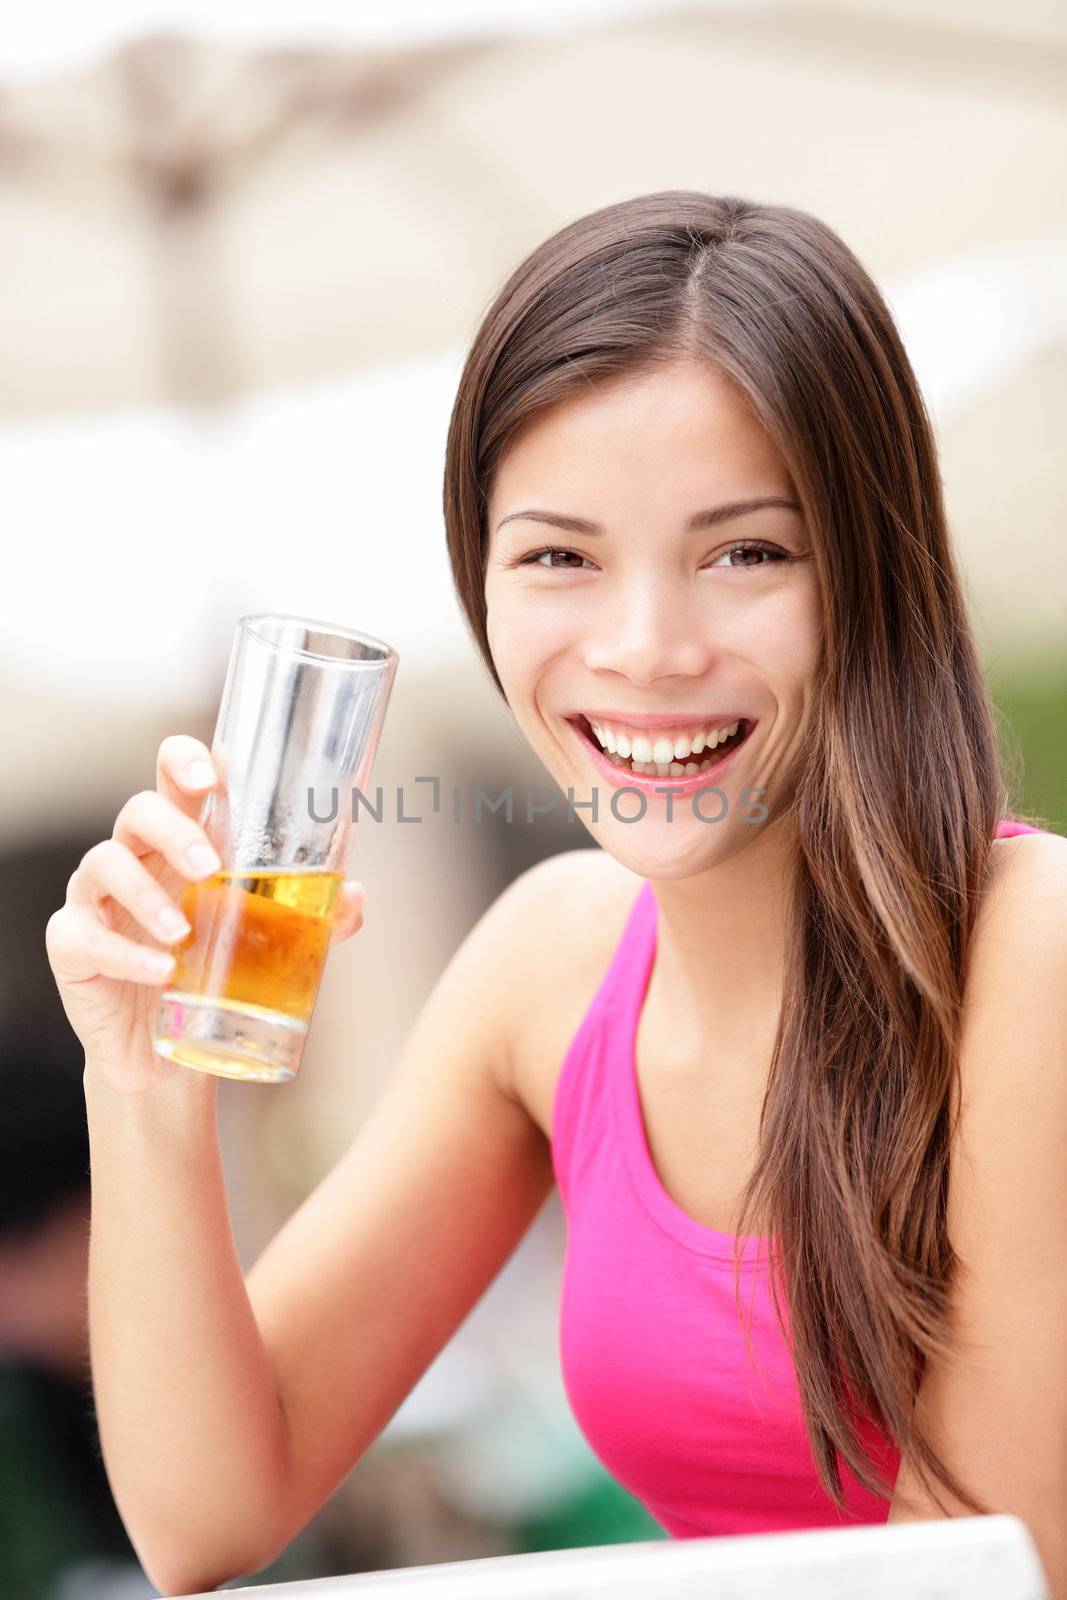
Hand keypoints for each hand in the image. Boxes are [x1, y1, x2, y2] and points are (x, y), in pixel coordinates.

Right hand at [45, 734, 364, 1094]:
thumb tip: (354, 898)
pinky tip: (160, 971)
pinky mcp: (72, 946)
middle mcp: (134, 859)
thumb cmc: (211, 974)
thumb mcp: (266, 943)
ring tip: (181, 932)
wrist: (163, 1053)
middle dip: (174, 831)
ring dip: (145, 896)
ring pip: (103, 864)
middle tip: (211, 867)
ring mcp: (96, 899)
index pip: (171, 779)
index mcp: (179, 842)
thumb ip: (311, 918)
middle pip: (137, 811)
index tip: (211, 775)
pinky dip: (124, 953)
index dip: (184, 761)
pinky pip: (83, 935)